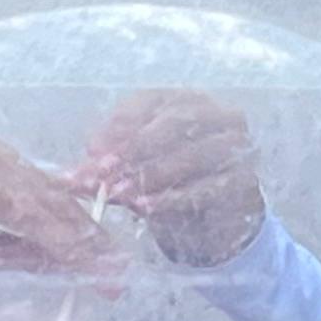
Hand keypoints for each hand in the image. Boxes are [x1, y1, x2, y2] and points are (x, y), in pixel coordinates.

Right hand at [0, 138, 107, 270]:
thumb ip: (29, 250)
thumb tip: (74, 264)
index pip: (51, 191)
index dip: (84, 224)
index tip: (110, 255)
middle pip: (54, 194)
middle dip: (89, 235)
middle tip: (118, 268)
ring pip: (43, 203)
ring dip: (77, 239)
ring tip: (103, 268)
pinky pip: (21, 211)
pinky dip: (50, 236)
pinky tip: (72, 257)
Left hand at [74, 90, 270, 269]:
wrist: (219, 220)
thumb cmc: (173, 183)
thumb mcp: (137, 169)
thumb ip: (110, 167)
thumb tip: (74, 176)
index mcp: (186, 100)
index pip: (150, 102)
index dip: (119, 124)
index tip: (93, 151)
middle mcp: (217, 115)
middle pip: (173, 123)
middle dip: (134, 149)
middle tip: (104, 172)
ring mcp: (237, 146)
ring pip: (191, 156)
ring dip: (151, 176)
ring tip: (121, 194)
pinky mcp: (246, 180)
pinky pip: (208, 188)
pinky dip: (174, 199)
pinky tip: (147, 209)